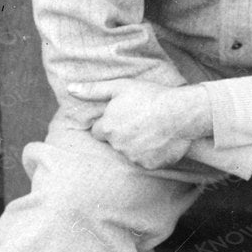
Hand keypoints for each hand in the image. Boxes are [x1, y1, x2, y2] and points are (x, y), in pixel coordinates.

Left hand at [70, 79, 204, 170]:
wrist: (182, 112)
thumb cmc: (151, 96)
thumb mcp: (121, 86)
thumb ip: (93, 90)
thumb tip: (70, 89)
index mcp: (108, 127)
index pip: (99, 132)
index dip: (110, 124)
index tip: (124, 116)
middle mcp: (118, 145)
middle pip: (114, 143)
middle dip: (123, 135)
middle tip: (140, 122)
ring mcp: (134, 157)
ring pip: (129, 153)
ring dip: (137, 145)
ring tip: (152, 130)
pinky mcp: (150, 165)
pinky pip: (146, 162)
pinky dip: (151, 154)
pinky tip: (160, 141)